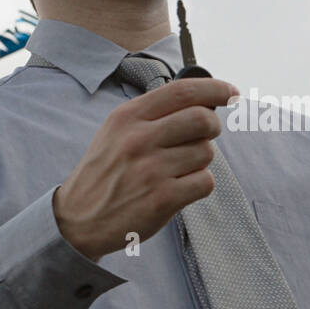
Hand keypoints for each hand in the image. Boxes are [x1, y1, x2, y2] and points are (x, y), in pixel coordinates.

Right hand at [53, 78, 239, 260]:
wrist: (77, 219)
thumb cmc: (105, 174)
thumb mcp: (116, 133)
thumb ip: (153, 115)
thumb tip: (204, 101)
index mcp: (127, 117)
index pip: (183, 92)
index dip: (215, 88)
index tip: (231, 93)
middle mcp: (138, 139)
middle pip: (203, 120)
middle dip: (212, 128)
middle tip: (203, 137)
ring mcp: (150, 169)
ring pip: (206, 153)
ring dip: (199, 162)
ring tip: (174, 172)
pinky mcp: (162, 198)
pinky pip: (205, 182)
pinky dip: (197, 186)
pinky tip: (176, 189)